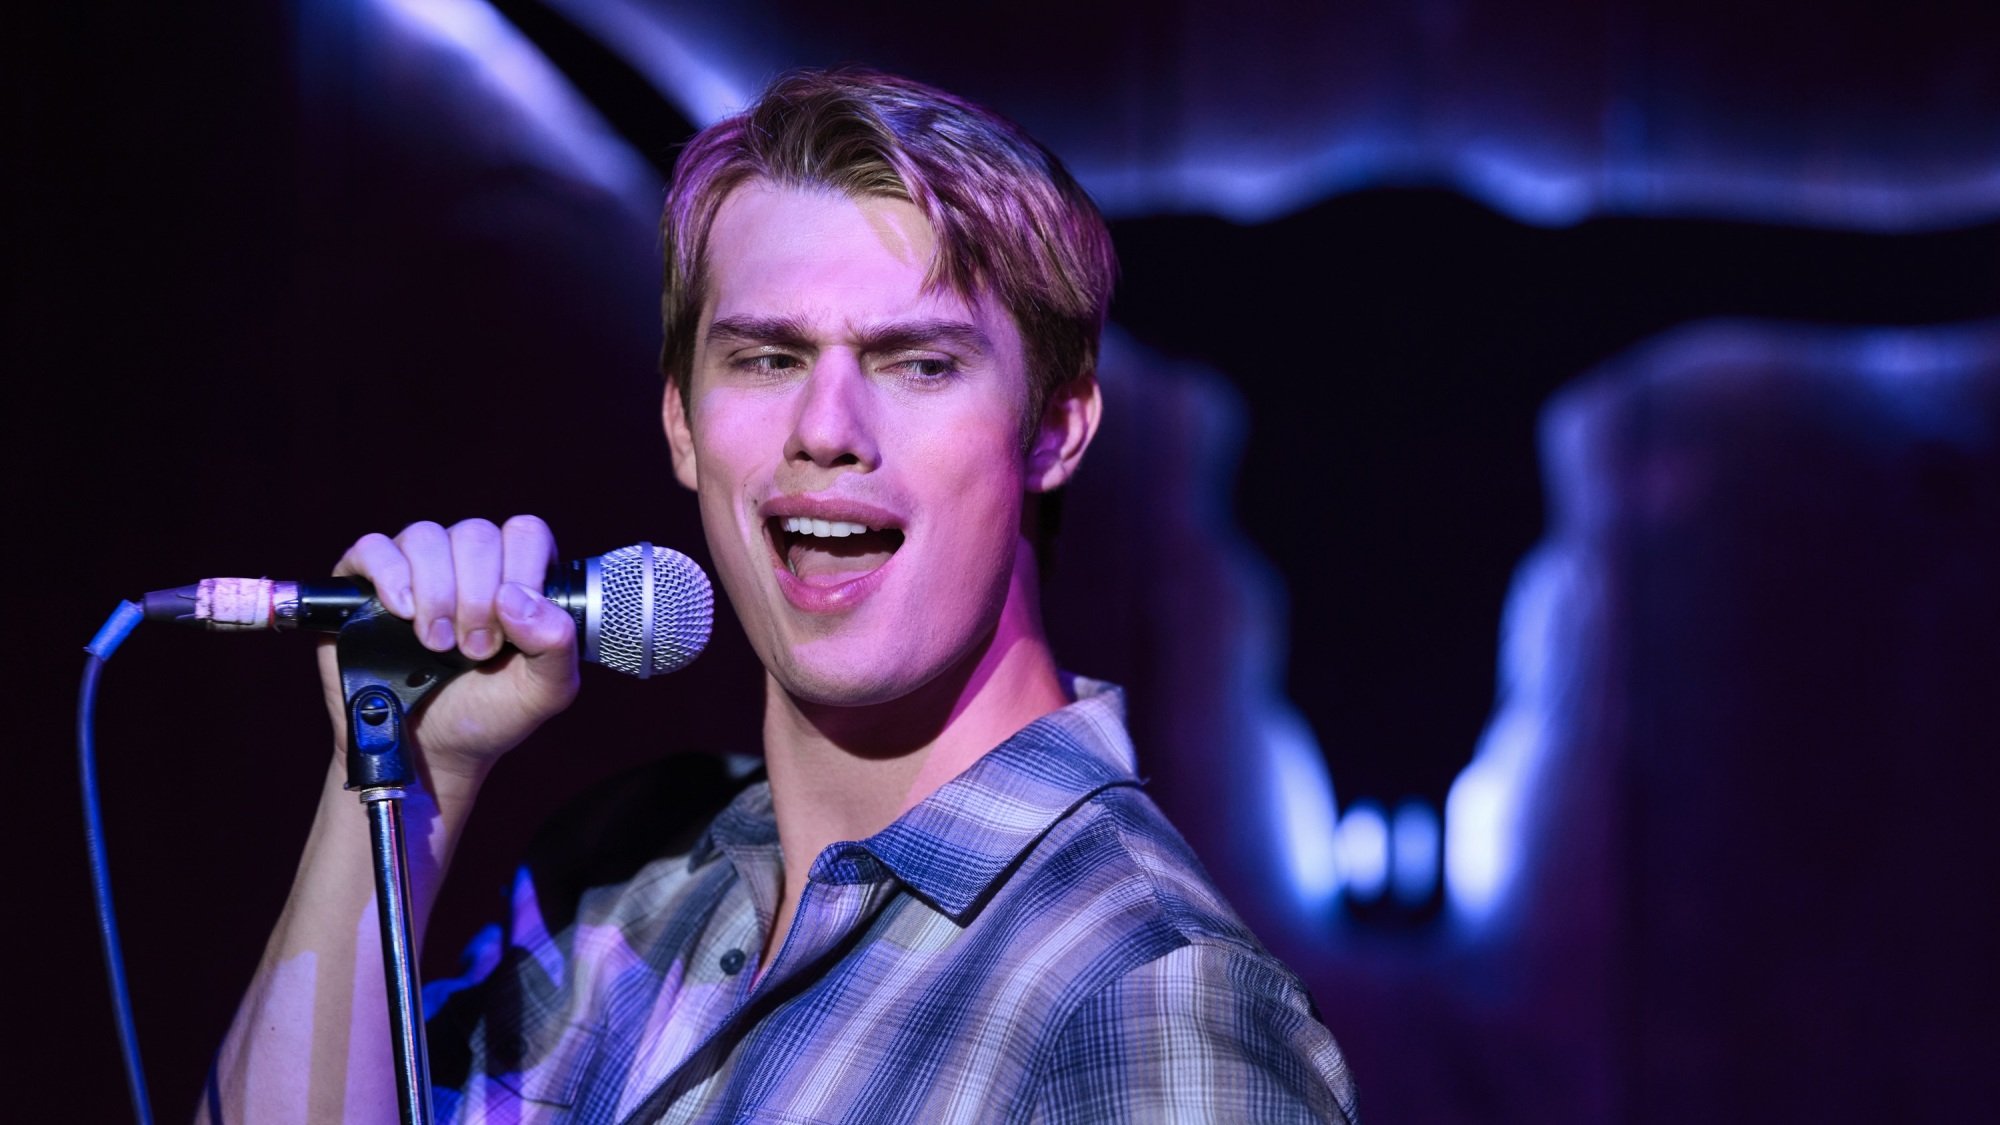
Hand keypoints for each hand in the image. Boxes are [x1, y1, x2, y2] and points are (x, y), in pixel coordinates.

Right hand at [316, 515, 579, 787]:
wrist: (430, 750)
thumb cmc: (491, 712)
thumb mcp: (545, 689)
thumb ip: (558, 643)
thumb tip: (518, 598)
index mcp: (516, 574)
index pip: (524, 533)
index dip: (520, 573)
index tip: (508, 628)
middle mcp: (466, 561)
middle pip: (475, 534)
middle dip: (476, 596)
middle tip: (473, 649)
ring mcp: (415, 568)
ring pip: (425, 536)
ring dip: (435, 592)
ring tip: (435, 643)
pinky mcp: (364, 582)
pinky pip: (373, 547)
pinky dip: (388, 575)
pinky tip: (400, 612)